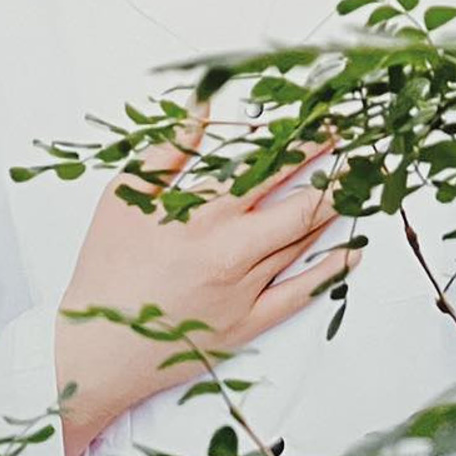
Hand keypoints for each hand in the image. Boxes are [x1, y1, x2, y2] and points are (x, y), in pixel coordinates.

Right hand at [54, 124, 351, 455]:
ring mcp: (244, 289)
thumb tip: (201, 108)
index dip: (303, 143)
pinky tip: (353, 250)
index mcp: (202, 212)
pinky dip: (331, 270)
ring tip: (360, 186)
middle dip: (334, 173)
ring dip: (335, 212)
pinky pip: (301, 294)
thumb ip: (168, 151)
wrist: (95, 348)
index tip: (326, 124)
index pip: (268, 167)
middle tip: (358, 152)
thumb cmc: (106, 269)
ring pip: (303, 241)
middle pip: (300, 203)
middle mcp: (231, 248)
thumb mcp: (125, 197)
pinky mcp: (249, 323)